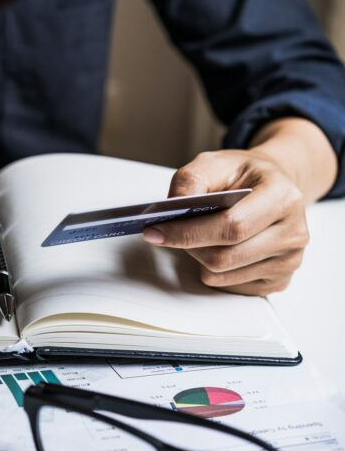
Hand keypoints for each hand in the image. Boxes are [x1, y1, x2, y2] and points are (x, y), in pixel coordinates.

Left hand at [142, 149, 308, 295]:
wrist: (272, 186)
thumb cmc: (243, 176)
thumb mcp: (214, 163)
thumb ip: (190, 181)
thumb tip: (172, 209)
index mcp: (283, 197)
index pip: (231, 227)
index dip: (188, 233)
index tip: (155, 232)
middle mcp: (293, 233)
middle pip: (223, 258)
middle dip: (188, 246)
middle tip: (170, 232)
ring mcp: (288, 261)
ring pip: (221, 276)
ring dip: (198, 258)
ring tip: (200, 235)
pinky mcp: (278, 281)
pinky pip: (228, 287)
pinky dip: (212, 270)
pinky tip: (219, 248)